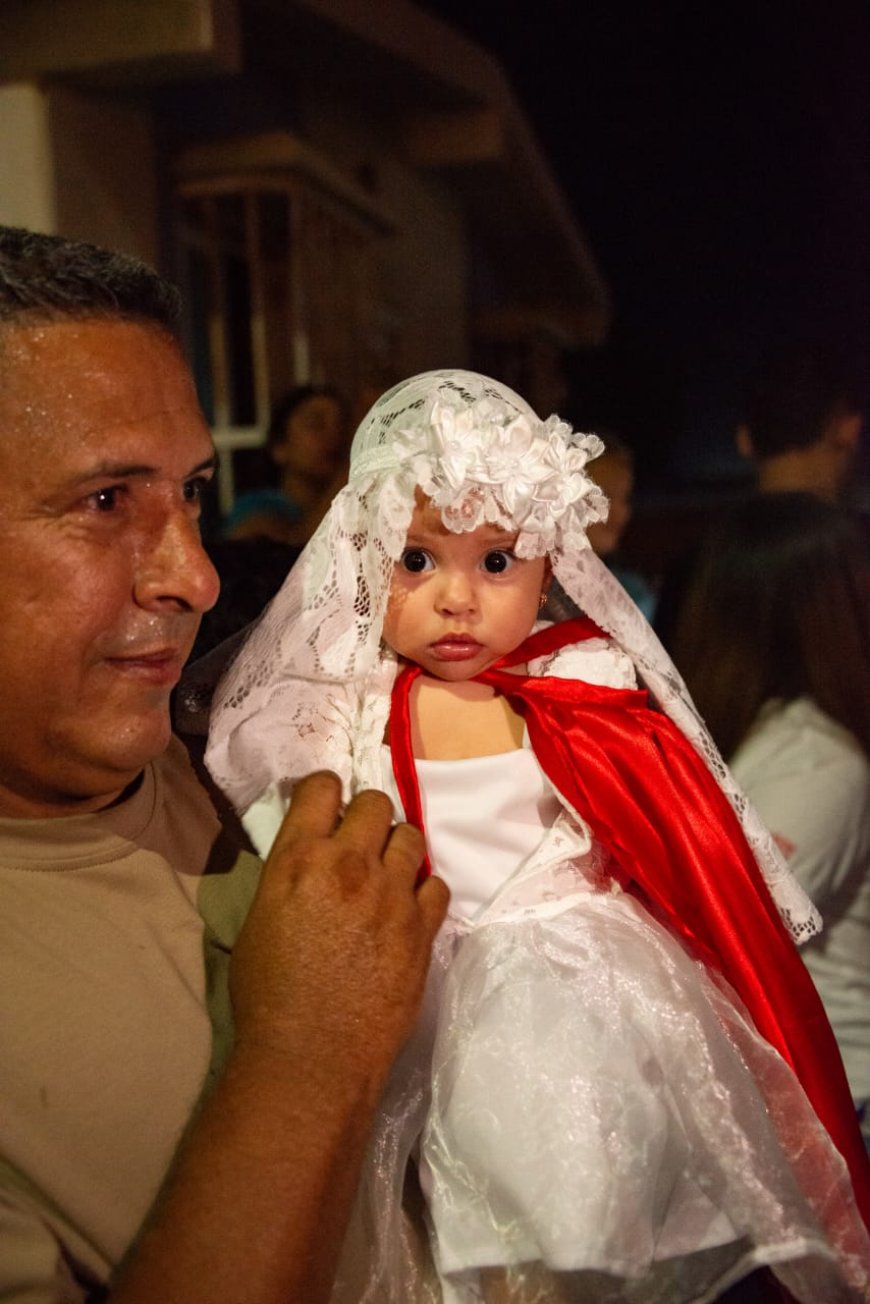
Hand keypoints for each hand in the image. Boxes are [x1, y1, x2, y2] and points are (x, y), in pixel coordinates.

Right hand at [230, 771, 447, 1093]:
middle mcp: (348, 865)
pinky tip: (408, 909)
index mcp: (298, 859)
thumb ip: (289, 876)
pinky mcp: (422, 927)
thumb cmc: (268, 996)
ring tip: (387, 873)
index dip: (326, 791)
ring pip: (411, 836)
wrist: (312, 1056)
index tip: (328, 807)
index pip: (322, 787)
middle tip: (360, 842)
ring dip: (398, 848)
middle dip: (368, 815)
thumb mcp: (259, 919)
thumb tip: (306, 860)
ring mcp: (392, 894)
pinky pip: (437, 884)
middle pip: (376, 803)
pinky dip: (423, 890)